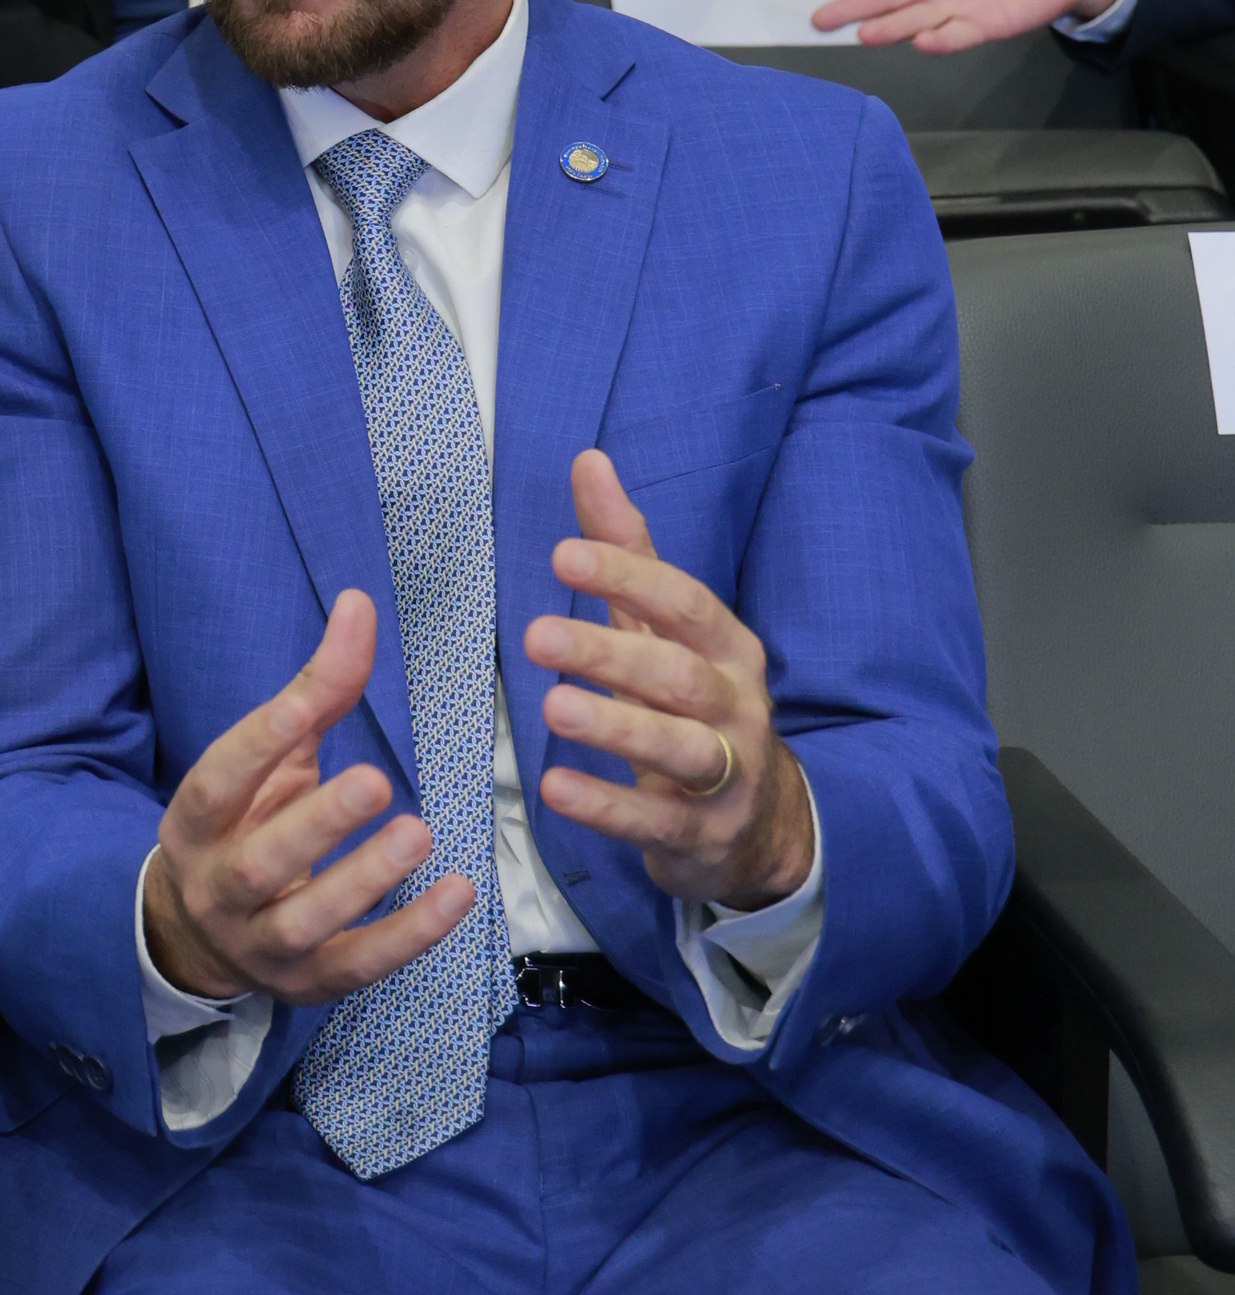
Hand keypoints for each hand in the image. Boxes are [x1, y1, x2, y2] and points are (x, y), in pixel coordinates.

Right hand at [142, 591, 476, 1007]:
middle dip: (318, 823)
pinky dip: (410, 934)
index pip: (218, 783)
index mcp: (198, 821)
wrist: (205, 934)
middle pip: (261, 861)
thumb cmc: (250, 821)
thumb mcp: (274, 756)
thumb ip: (317, 688)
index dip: (256, 747)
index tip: (301, 710)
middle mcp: (219, 886)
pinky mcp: (310, 983)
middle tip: (378, 781)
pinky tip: (458, 893)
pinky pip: (360, 965)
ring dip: (364, 880)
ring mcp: (262, 942)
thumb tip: (359, 602)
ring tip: (419, 834)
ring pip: (306, 921)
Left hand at [528, 454, 814, 907]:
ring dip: (614, 725)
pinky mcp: (701, 834)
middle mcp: (736, 706)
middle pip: (677, 674)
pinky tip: (554, 788)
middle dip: (608, 653)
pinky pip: (655, 820)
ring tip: (552, 706)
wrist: (760, 824)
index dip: (628, 576)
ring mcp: (725, 775)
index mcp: (728, 647)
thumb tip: (588, 460)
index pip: (684, 602)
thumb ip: (628, 549)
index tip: (564, 554)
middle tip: (535, 635)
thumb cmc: (695, 704)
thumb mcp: (666, 627)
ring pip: (677, 747)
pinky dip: (606, 805)